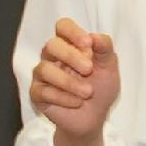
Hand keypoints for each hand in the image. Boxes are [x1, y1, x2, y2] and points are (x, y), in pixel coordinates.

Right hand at [29, 18, 119, 145]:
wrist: (94, 118)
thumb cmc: (100, 89)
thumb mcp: (109, 68)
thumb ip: (105, 49)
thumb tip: (94, 36)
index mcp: (70, 45)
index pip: (62, 26)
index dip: (72, 32)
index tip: (88, 44)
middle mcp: (52, 57)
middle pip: (51, 45)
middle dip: (71, 56)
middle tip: (89, 70)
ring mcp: (42, 75)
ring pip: (45, 69)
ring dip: (69, 82)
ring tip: (87, 92)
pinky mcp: (37, 94)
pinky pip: (43, 91)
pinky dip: (63, 97)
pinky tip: (77, 102)